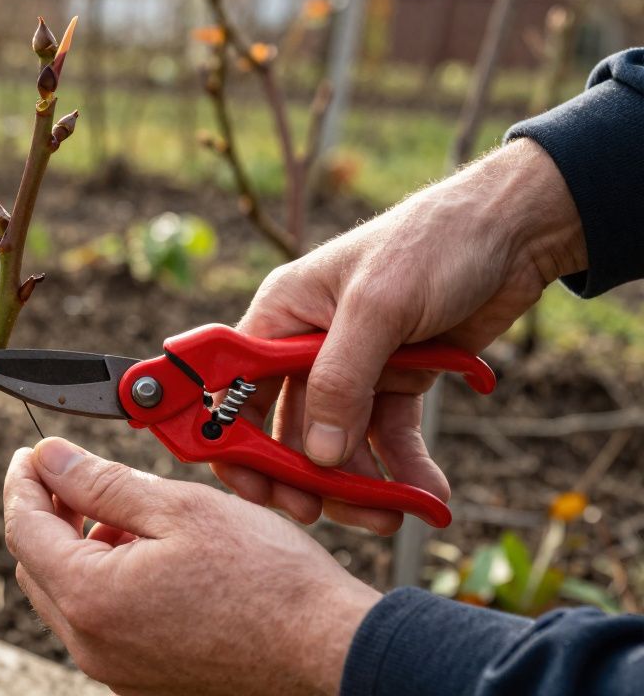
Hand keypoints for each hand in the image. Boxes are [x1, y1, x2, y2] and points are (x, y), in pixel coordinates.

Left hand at [5, 437, 379, 695]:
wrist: (328, 648)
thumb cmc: (267, 579)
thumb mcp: (179, 508)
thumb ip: (101, 482)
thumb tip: (49, 460)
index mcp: (91, 598)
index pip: (24, 528)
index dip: (23, 482)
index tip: (33, 454)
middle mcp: (92, 645)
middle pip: (37, 566)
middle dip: (50, 515)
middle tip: (79, 477)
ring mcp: (117, 671)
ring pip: (68, 598)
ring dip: (81, 551)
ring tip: (130, 518)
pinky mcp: (144, 682)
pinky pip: (102, 626)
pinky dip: (108, 586)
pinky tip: (151, 560)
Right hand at [219, 138, 586, 533]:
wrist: (516, 232)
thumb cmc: (434, 243)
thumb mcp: (378, 306)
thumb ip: (341, 380)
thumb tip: (316, 454)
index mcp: (281, 315)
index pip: (233, 387)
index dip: (231, 437)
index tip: (252, 485)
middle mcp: (306, 345)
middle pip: (285, 428)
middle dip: (304, 475)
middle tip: (318, 513)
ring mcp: (353, 368)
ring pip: (338, 444)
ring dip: (360, 485)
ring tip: (391, 514)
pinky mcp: (395, 382)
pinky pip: (389, 437)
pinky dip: (403, 469)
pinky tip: (426, 495)